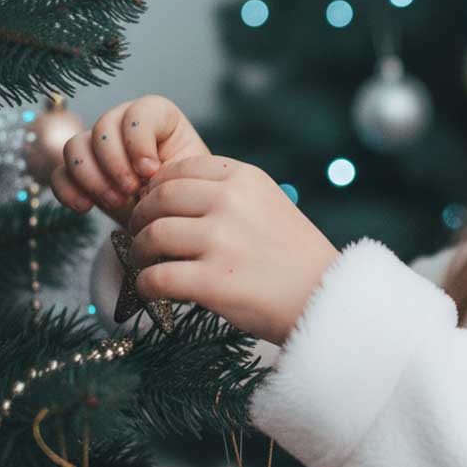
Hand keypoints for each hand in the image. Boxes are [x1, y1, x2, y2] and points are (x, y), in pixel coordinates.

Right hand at [50, 95, 210, 228]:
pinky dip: (68, 190)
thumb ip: (172, 168)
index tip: (151, 171)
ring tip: (116, 202)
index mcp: (159, 117)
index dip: (139, 141)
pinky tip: (85, 207)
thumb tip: (146, 173)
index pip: (139, 112)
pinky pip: (59, 173)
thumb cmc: (186, 192)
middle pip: (103, 127)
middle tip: (131, 191)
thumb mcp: (189, 178)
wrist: (171, 218)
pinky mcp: (80, 172)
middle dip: (115, 163)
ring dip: (92, 177)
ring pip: (75, 146)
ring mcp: (98, 146)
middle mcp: (124, 124)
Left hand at [125, 154, 340, 345]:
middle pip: (159, 199)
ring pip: (152, 236)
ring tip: (147, 263)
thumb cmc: (296, 256)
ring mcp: (221, 241)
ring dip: (140, 252)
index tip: (155, 205)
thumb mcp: (270, 204)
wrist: (326, 297)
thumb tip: (168, 196)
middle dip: (141, 218)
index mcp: (246, 178)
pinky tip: (153, 290)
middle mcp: (231, 202)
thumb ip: (229, 194)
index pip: (180, 169)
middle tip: (140, 235)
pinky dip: (146, 286)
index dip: (158, 188)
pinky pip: (155, 278)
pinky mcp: (212, 281)